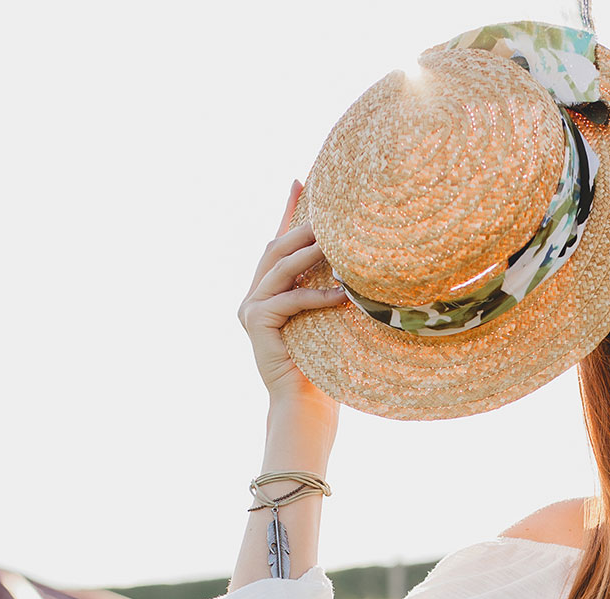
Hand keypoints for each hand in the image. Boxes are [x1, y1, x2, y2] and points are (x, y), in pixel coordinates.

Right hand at [238, 179, 350, 403]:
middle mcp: (254, 297)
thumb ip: (329, 288)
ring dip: (311, 253)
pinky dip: (317, 296)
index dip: (288, 212)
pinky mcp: (254, 323)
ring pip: (280, 268)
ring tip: (338, 241)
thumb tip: (359, 259)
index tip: (299, 181)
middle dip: (302, 226)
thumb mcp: (330, 318)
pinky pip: (289, 299)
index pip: (279, 244)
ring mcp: (251, 309)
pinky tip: (343, 296)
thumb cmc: (326, 365)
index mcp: (270, 293)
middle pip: (277, 248)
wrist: (307, 405)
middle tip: (330, 210)